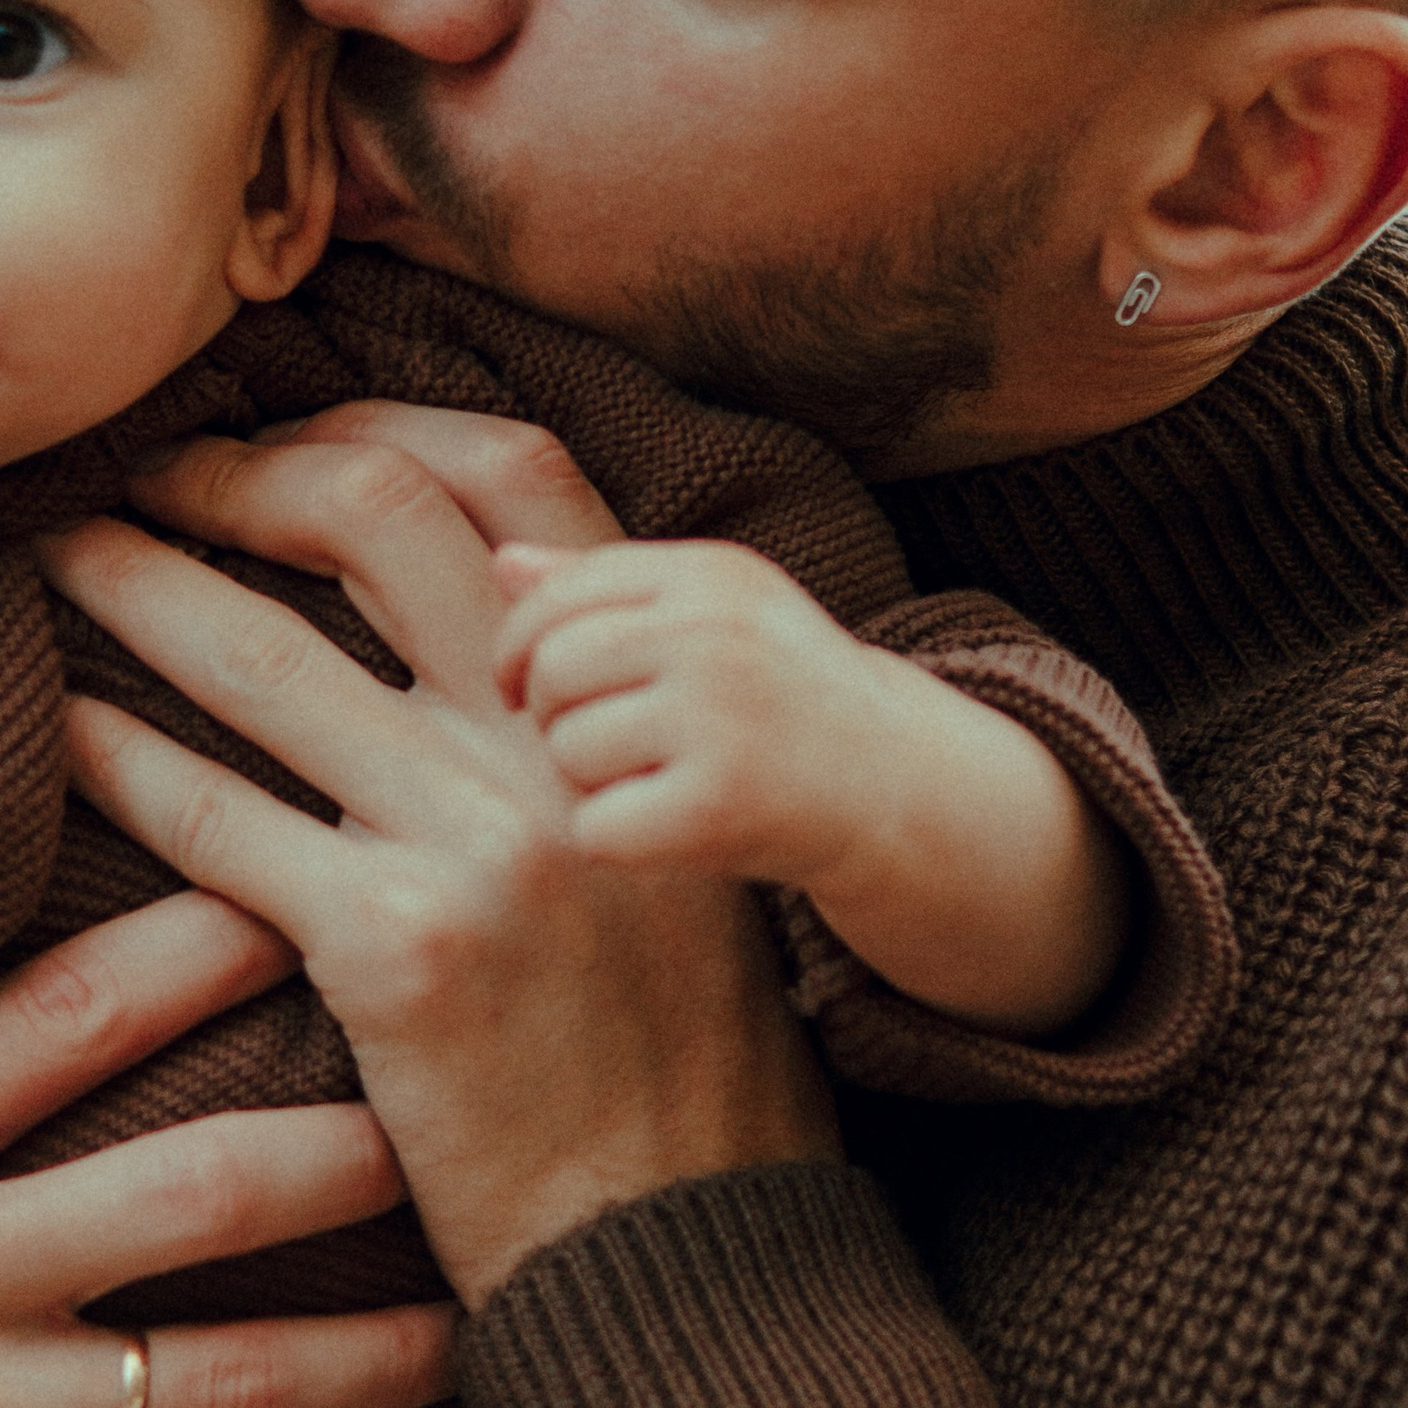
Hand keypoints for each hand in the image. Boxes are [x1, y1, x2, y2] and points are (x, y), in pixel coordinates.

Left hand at [40, 405, 838, 1311]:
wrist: (688, 1243)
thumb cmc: (673, 1055)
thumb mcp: (664, 851)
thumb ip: (574, 723)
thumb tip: (474, 601)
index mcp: (638, 699)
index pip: (514, 477)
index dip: (375, 430)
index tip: (275, 437)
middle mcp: (563, 744)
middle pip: (377, 517)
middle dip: (235, 473)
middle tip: (143, 473)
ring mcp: (481, 841)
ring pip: (265, 656)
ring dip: (138, 584)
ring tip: (59, 557)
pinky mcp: (395, 952)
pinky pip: (214, 817)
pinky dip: (116, 755)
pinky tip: (56, 728)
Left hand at [494, 535, 1126, 1034]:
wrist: (903, 792)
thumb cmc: (784, 700)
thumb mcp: (713, 619)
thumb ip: (607, 588)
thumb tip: (504, 563)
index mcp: (709, 574)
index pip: (552, 596)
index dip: (521, 650)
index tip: (523, 690)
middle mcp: (717, 633)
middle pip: (551, 672)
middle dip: (556, 718)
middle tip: (606, 748)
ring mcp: (722, 717)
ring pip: (566, 750)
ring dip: (590, 783)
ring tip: (653, 784)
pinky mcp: (721, 805)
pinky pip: (596, 827)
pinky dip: (619, 844)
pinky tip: (669, 834)